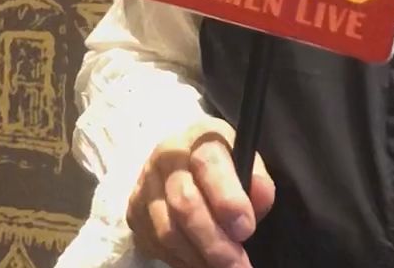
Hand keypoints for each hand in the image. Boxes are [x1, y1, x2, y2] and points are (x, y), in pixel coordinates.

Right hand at [126, 116, 274, 267]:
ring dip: (199, 257)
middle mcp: (166, 159)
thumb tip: (259, 197)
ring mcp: (145, 186)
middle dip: (215, 242)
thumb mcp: (245, 163)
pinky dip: (182, 260)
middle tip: (238, 265)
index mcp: (199, 139)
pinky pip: (156, 244)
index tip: (246, 229)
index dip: (228, 200)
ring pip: (168, 231)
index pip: (209, 165)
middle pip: (185, 204)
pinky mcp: (134, 212)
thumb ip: (256, 181)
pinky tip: (200, 262)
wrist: (183, 163)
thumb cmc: (222, 167)